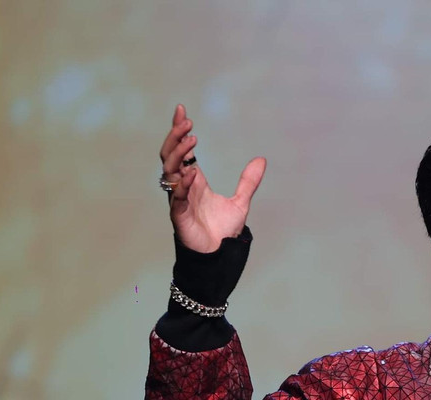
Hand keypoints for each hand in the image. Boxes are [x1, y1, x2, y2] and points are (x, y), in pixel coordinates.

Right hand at [159, 103, 265, 252]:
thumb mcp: (240, 202)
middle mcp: (183, 188)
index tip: (182, 110)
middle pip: (170, 156)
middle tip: (186, 121)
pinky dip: (183, 184)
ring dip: (178, 154)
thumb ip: (248, 182)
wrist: (220, 256)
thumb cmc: (223, 232)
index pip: (183, 151)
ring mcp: (179, 200)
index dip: (180, 131)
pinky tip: (192, 172)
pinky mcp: (179, 216)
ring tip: (191, 139)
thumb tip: (262, 159)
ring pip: (169, 171)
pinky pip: (177, 196)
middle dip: (175, 137)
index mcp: (194, 182)